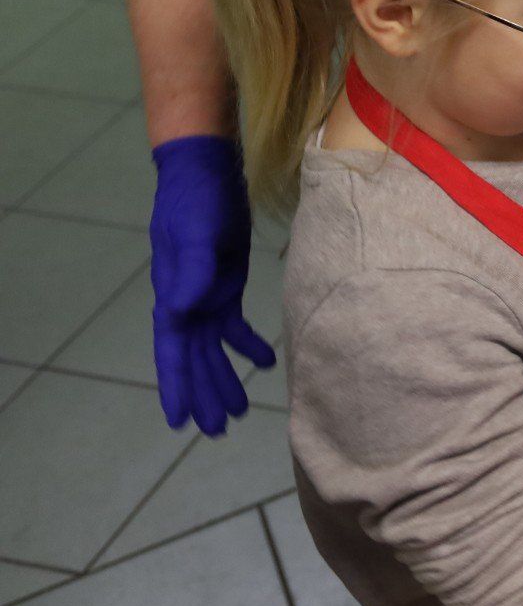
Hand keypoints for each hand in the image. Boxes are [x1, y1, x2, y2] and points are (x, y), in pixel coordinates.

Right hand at [149, 136, 275, 435]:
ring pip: (214, 349)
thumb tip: (184, 309)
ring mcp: (206, 295)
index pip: (173, 352)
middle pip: (195, 359)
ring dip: (224, 377)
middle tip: (217, 431)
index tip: (178, 422)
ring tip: (239, 412)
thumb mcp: (197, 234)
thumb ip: (194, 270)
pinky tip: (264, 363)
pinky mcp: (226, 284)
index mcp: (173, 297)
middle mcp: (186, 303)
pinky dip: (247, 346)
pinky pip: (234, 326)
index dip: (177, 386)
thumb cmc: (196, 202)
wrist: (207, 174)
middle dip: (204, 393)